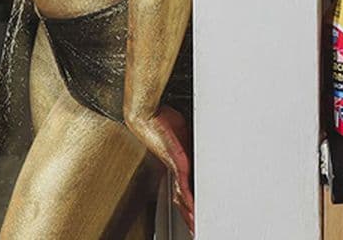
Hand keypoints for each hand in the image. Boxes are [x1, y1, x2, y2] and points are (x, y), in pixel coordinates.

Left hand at [132, 106, 194, 232]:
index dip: (187, 204)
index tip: (193, 214)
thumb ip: (190, 141)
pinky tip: (193, 208)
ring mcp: (174, 168)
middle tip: (195, 229)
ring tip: (195, 225)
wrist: (145, 115)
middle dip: (188, 216)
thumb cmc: (160, 120)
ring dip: (188, 213)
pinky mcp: (176, 163)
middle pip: (181, 200)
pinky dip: (189, 199)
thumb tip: (197, 140)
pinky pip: (184, 186)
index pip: (182, 190)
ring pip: (181, 198)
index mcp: (174, 165)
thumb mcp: (182, 131)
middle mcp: (172, 170)